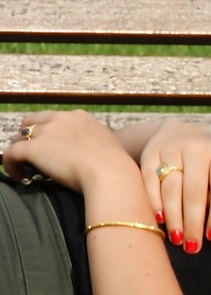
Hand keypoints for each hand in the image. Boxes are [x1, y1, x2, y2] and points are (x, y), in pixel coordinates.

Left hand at [3, 110, 134, 194]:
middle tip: (32, 155)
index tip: (50, 147)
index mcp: (79, 117)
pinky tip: (19, 177)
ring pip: (18, 138)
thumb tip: (92, 154)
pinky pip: (10, 154)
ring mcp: (46, 132)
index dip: (47, 132)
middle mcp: (60, 119)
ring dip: (19, 151)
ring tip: (24, 167)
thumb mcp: (109, 146)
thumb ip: (96, 142)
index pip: (53, 118)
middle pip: (30, 122)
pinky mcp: (33, 148)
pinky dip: (10, 165)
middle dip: (28, 137)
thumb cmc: (116, 166)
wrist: (111, 174)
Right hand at [137, 120, 210, 252]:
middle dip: (193, 221)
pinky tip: (158, 220)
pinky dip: (154, 202)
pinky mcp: (150, 154)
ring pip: (171, 188)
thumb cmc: (207, 165)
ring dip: (173, 217)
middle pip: (194, 191)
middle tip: (191, 246)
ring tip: (176, 238)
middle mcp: (196, 150)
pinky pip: (150, 182)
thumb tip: (208, 227)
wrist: (178, 133)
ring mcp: (171, 150)